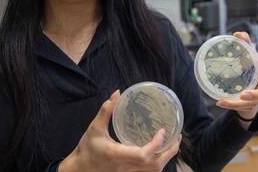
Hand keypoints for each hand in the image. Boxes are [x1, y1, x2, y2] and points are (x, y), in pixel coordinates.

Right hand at [60, 90, 181, 171]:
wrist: (80, 170)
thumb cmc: (87, 150)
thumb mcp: (94, 129)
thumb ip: (106, 111)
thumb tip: (117, 93)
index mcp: (118, 155)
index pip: (143, 155)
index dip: (156, 144)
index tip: (163, 131)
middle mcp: (126, 167)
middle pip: (155, 165)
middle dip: (170, 152)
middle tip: (177, 136)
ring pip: (154, 171)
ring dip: (167, 158)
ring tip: (173, 143)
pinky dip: (159, 163)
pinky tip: (161, 152)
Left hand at [215, 32, 257, 123]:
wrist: (252, 85)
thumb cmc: (253, 66)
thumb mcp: (249, 54)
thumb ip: (245, 43)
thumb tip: (238, 34)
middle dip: (256, 95)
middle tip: (244, 95)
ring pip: (252, 102)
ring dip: (237, 103)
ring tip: (223, 102)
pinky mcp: (255, 104)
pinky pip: (244, 107)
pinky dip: (231, 105)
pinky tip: (221, 103)